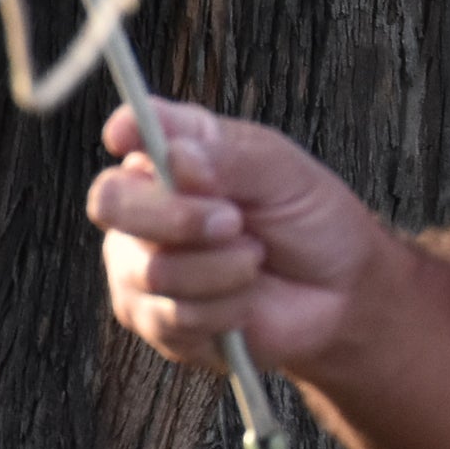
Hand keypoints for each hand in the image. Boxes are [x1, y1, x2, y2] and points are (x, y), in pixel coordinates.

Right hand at [86, 101, 398, 379]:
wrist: (337, 293)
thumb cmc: (308, 219)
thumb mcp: (283, 173)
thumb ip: (229, 158)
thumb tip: (177, 156)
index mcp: (176, 151)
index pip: (130, 129)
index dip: (125, 130)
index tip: (126, 135)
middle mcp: (146, 203)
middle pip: (112, 202)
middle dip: (179, 217)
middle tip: (234, 222)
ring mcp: (140, 263)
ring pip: (151, 270)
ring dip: (221, 271)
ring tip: (254, 260)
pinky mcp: (154, 319)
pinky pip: (172, 318)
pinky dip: (224, 309)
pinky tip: (244, 300)